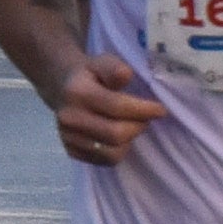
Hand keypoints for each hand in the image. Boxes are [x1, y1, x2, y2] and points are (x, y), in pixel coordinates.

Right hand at [54, 52, 168, 166]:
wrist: (62, 88)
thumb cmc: (90, 74)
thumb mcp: (102, 62)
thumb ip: (114, 68)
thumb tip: (125, 75)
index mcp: (77, 92)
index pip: (118, 107)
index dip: (144, 110)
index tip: (161, 110)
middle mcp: (69, 118)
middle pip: (116, 133)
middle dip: (138, 126)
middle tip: (145, 118)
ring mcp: (68, 138)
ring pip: (112, 152)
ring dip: (130, 140)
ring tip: (131, 125)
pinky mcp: (71, 152)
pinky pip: (104, 161)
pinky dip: (118, 150)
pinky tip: (119, 137)